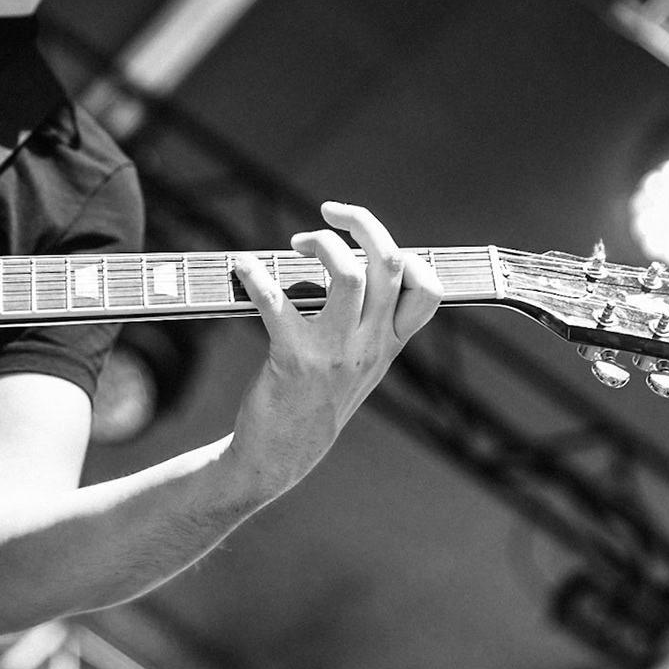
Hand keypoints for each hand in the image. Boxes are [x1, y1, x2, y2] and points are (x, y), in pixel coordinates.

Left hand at [227, 202, 442, 496]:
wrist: (279, 456)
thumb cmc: (313, 402)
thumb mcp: (357, 368)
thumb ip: (366, 326)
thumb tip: (354, 266)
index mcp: (387, 346)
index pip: (427, 293)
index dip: (409, 257)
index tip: (374, 246)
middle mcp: (369, 346)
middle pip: (388, 264)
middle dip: (361, 222)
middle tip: (329, 212)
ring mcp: (335, 353)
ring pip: (346, 274)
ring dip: (320, 243)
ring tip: (296, 243)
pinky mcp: (294, 358)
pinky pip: (277, 300)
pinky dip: (255, 275)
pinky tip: (241, 267)